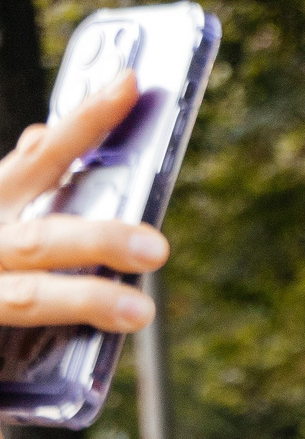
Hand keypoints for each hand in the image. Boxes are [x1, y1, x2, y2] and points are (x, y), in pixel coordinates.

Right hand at [0, 70, 167, 330]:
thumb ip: (19, 181)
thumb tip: (41, 135)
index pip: (41, 157)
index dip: (85, 122)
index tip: (129, 85)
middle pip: (41, 236)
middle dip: (99, 240)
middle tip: (155, 248)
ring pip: (28, 296)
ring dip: (84, 301)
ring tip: (137, 312)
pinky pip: (11, 352)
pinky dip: (57, 336)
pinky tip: (90, 353)